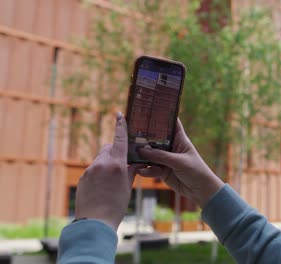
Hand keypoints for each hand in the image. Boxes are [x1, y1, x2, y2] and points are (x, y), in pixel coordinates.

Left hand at [74, 112, 143, 230]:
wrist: (95, 221)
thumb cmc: (115, 205)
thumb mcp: (127, 186)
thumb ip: (130, 171)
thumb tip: (134, 163)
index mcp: (115, 164)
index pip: (119, 140)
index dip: (120, 126)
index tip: (119, 114)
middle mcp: (101, 163)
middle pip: (108, 149)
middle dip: (115, 153)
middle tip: (122, 166)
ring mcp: (90, 170)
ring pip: (100, 159)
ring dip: (107, 165)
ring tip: (111, 183)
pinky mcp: (83, 177)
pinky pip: (93, 169)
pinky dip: (99, 174)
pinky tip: (102, 188)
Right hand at [138, 119, 223, 207]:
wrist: (200, 190)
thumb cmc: (196, 170)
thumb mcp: (179, 162)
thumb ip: (161, 156)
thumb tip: (142, 150)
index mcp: (179, 139)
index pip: (171, 122)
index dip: (162, 115)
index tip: (148, 108)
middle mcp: (171, 147)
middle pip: (155, 138)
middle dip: (144, 138)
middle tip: (130, 135)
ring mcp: (165, 159)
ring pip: (149, 154)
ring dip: (141, 156)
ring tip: (132, 156)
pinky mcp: (161, 171)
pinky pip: (150, 168)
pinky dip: (145, 170)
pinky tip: (141, 171)